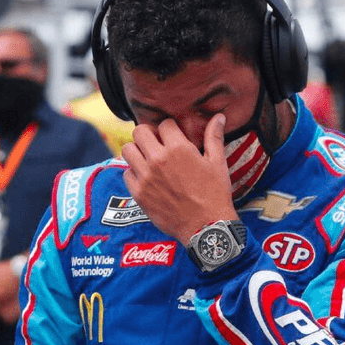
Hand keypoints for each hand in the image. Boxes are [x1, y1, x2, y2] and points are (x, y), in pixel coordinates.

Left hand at [120, 113, 237, 244]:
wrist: (206, 227)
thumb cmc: (215, 194)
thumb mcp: (217, 163)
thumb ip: (214, 137)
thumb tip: (219, 116)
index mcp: (178, 149)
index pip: (164, 124)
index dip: (169, 128)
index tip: (173, 136)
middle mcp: (158, 160)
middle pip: (139, 131)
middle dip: (148, 134)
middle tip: (156, 143)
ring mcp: (146, 177)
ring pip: (127, 150)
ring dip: (137, 151)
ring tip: (147, 158)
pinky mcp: (138, 194)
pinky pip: (126, 173)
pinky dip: (134, 172)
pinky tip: (146, 177)